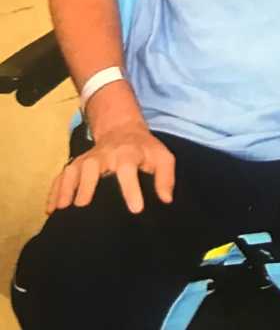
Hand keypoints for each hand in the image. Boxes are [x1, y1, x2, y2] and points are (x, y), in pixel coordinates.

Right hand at [46, 121, 174, 214]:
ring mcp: (86, 159)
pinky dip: (54, 191)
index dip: (131, 188)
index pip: (128, 168)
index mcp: (127, 153)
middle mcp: (104, 155)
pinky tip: (50, 210)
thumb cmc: (144, 150)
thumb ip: (166, 177)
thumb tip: (166, 200)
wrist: (122, 131)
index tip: (136, 209)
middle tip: (83, 207)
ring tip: (62, 210)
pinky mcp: (75, 165)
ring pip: (73, 170)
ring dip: (66, 188)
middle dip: (87, 185)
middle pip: (92, 166)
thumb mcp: (162, 158)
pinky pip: (61, 176)